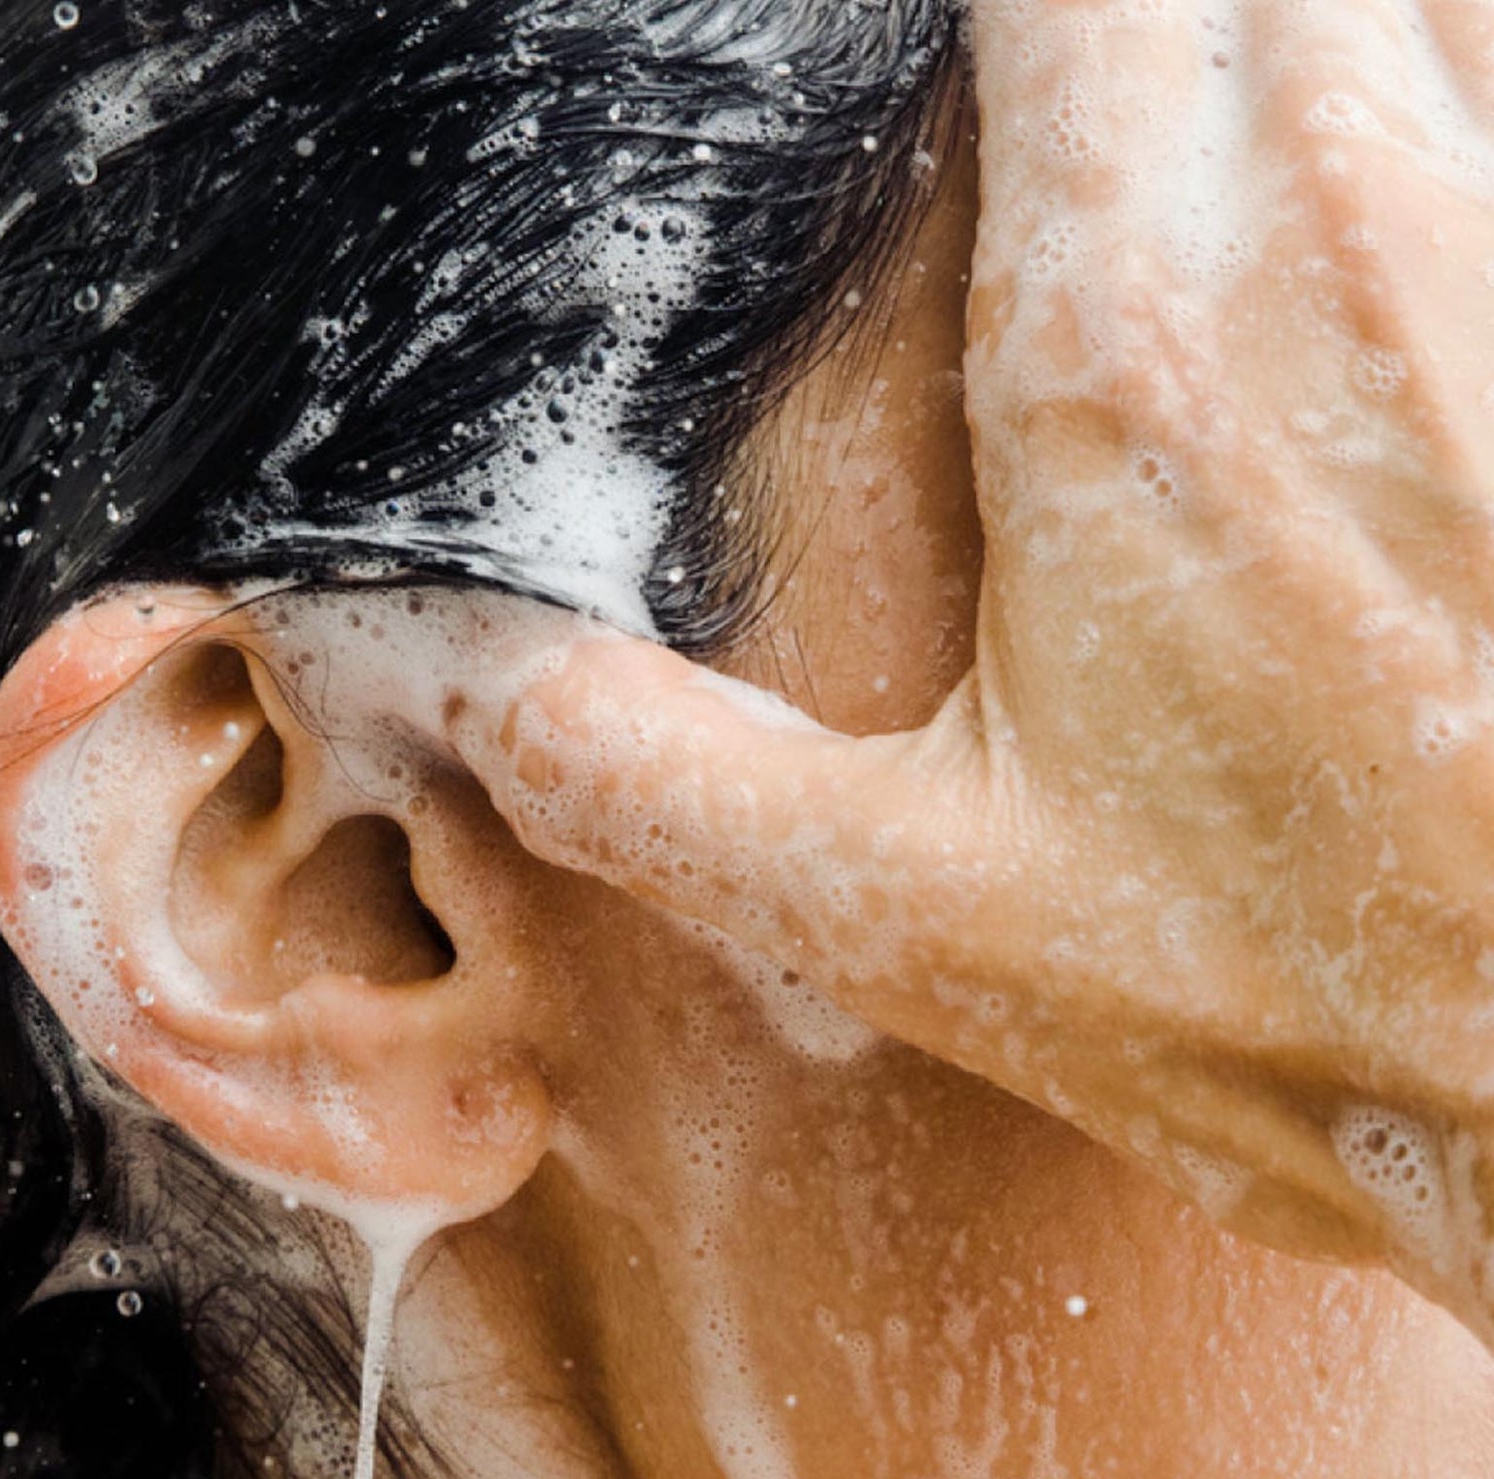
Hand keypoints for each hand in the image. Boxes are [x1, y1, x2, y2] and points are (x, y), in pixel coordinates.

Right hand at [425, 0, 1493, 1333]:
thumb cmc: (1299, 1010)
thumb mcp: (909, 922)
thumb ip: (649, 776)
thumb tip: (448, 670)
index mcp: (1132, 367)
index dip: (972, 5)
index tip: (904, 68)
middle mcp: (1357, 248)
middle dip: (1106, 18)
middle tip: (1011, 118)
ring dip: (1265, 39)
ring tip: (1148, 156)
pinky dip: (1408, 84)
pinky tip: (1339, 193)